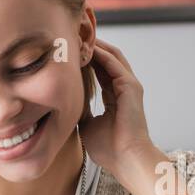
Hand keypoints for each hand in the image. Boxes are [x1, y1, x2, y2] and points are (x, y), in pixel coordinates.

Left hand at [79, 39, 155, 180]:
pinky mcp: (130, 87)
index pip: (100, 72)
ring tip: (78, 36)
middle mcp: (124, 88)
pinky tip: (86, 47)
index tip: (69, 53)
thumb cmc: (109, 149)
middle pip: (107, 60)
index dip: (86, 61)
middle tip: (73, 36)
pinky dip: (101, 54)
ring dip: (96, 46)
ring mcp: (129, 86)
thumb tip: (64, 105)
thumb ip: (80, 112)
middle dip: (92, 47)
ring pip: (112, 57)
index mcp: (115, 98)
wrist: (126, 159)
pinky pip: (114, 64)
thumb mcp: (87, 126)